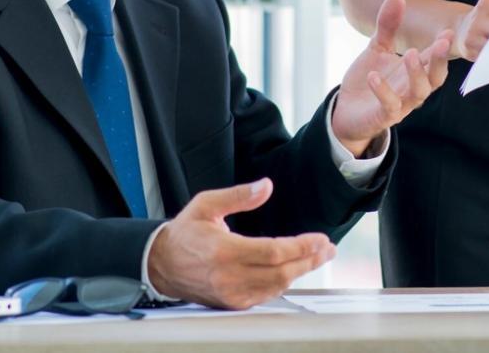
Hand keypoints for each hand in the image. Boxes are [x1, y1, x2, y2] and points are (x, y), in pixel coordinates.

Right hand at [146, 178, 334, 308]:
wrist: (161, 264)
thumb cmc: (184, 232)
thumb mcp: (207, 204)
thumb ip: (239, 195)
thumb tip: (266, 186)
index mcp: (223, 250)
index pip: (273, 252)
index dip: (301, 246)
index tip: (320, 239)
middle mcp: (229, 276)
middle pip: (281, 272)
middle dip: (310, 260)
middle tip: (328, 249)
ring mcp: (231, 293)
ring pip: (277, 286)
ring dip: (301, 272)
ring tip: (318, 258)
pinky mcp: (232, 303)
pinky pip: (266, 296)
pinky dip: (283, 283)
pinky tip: (294, 270)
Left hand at [330, 0, 451, 156]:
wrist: (348, 110)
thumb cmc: (370, 79)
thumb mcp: (377, 48)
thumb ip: (388, 25)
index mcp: (414, 71)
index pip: (435, 58)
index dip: (443, 46)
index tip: (448, 30)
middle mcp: (412, 88)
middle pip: (435, 77)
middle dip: (441, 60)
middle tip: (443, 42)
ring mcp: (401, 103)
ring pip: (419, 92)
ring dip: (416, 74)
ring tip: (410, 54)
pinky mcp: (384, 116)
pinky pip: (389, 105)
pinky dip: (383, 91)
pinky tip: (374, 76)